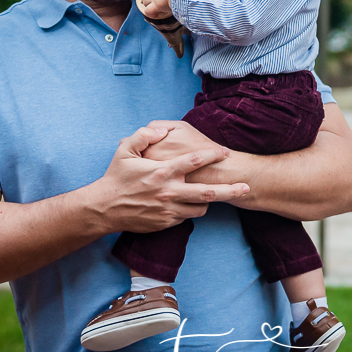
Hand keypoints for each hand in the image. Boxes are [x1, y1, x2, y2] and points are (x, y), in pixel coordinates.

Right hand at [92, 124, 247, 233]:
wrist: (104, 209)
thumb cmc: (115, 177)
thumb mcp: (124, 150)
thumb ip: (143, 135)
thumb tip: (160, 129)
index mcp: (162, 171)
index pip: (195, 161)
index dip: (213, 154)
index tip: (225, 152)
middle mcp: (169, 191)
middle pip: (208, 192)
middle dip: (230, 190)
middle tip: (247, 187)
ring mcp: (169, 209)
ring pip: (201, 207)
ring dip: (210, 200)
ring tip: (217, 194)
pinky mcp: (166, 222)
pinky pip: (187, 216)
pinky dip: (192, 209)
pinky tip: (192, 203)